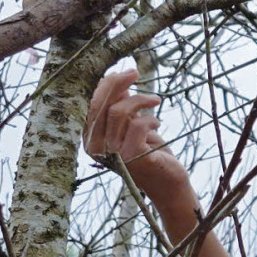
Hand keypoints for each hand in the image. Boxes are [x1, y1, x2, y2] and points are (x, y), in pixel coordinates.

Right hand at [84, 66, 187, 200]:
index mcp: (90, 138)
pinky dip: (150, 119)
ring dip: (140, 100)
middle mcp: (95, 148)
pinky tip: (157, 124)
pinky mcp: (131, 157)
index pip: (89, 104)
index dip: (104, 85)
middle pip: (100, 105)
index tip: (123, 73)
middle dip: (117, 83)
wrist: (167, 184)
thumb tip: (116, 80)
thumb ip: (120, 106)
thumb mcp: (130, 125)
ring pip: (119, 112)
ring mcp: (112, 154)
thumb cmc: (148, 151)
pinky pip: (137, 125)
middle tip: (135, 73)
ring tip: (155, 101)